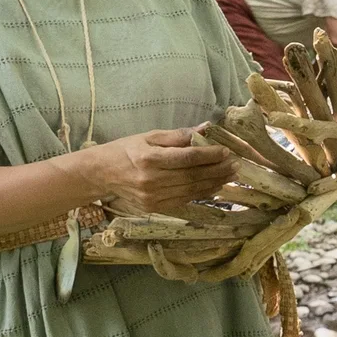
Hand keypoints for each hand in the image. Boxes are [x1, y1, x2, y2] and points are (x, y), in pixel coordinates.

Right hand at [76, 129, 230, 217]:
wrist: (101, 174)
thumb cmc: (125, 150)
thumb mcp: (148, 136)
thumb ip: (178, 135)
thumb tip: (206, 129)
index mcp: (149, 159)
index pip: (187, 158)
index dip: (209, 155)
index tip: (226, 151)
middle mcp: (151, 180)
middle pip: (192, 176)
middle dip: (217, 170)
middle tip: (236, 164)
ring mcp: (152, 197)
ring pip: (191, 191)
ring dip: (214, 183)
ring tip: (230, 175)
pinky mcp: (154, 208)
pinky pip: (184, 200)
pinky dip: (202, 194)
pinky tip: (215, 187)